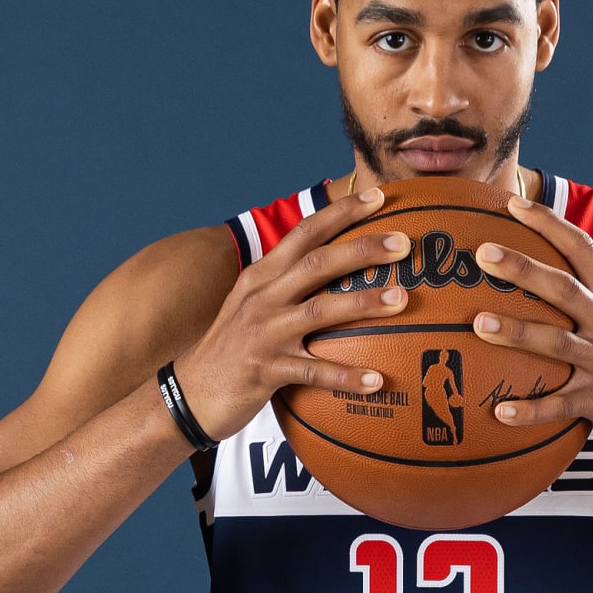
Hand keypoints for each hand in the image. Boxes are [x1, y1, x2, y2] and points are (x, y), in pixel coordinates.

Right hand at [173, 191, 411, 444]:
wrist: (189, 394)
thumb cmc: (231, 350)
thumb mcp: (252, 305)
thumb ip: (285, 283)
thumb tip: (328, 267)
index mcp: (261, 275)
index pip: (304, 233)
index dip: (340, 213)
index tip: (377, 197)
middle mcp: (262, 297)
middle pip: (317, 263)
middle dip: (362, 249)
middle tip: (403, 244)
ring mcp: (264, 333)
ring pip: (320, 310)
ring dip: (363, 303)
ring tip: (402, 299)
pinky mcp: (266, 371)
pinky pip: (313, 371)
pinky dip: (346, 376)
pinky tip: (377, 380)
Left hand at [471, 198, 592, 476]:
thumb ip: (588, 297)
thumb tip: (538, 270)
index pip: (583, 249)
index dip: (549, 224)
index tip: (513, 203)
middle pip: (565, 289)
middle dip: (523, 268)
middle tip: (482, 254)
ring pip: (558, 343)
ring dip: (517, 332)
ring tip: (479, 324)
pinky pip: (558, 405)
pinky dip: (529, 409)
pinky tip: (498, 411)